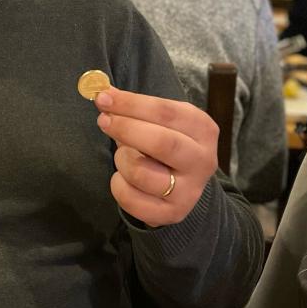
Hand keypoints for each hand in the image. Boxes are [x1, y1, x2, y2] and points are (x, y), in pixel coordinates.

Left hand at [95, 87, 218, 226]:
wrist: (185, 186)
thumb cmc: (166, 145)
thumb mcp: (161, 122)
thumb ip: (135, 108)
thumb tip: (104, 94)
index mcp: (203, 129)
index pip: (166, 112)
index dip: (131, 104)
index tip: (103, 98)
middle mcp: (203, 160)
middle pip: (161, 142)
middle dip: (126, 128)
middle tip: (103, 120)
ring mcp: (189, 190)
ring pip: (141, 172)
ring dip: (121, 159)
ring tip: (121, 155)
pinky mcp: (172, 213)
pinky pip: (132, 199)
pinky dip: (118, 184)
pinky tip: (123, 178)